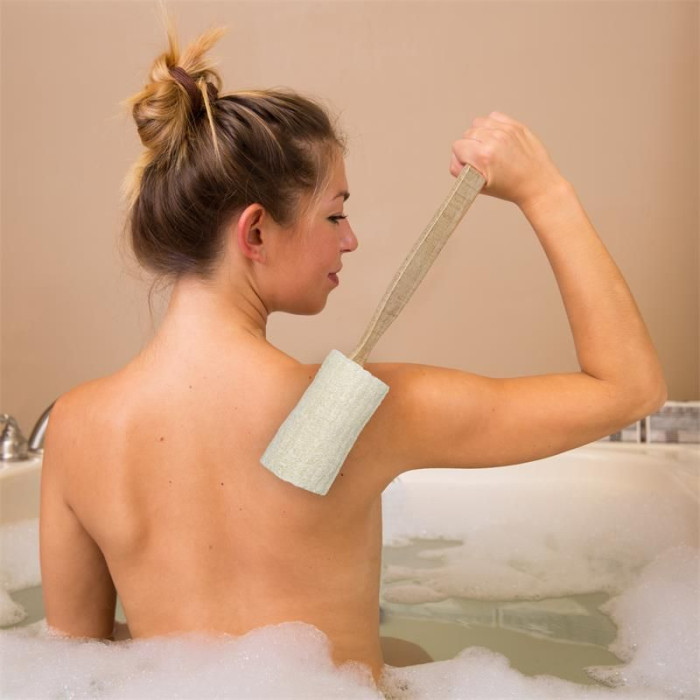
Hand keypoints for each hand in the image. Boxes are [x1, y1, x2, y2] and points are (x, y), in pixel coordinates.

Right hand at [450, 112, 566, 207]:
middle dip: (470, 147)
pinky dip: (492, 126)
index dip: (461, 158)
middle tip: (481, 160)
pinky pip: (494, 116)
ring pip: (478, 123)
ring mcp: (506, 130)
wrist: (538, 185)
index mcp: (483, 156)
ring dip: (480, 134)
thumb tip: (456, 159)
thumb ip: (461, 171)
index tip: (470, 165)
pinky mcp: (516, 126)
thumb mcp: (479, 186)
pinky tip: (497, 139)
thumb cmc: (510, 188)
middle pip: (467, 134)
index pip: (457, 146)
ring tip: (488, 148)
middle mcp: (494, 139)